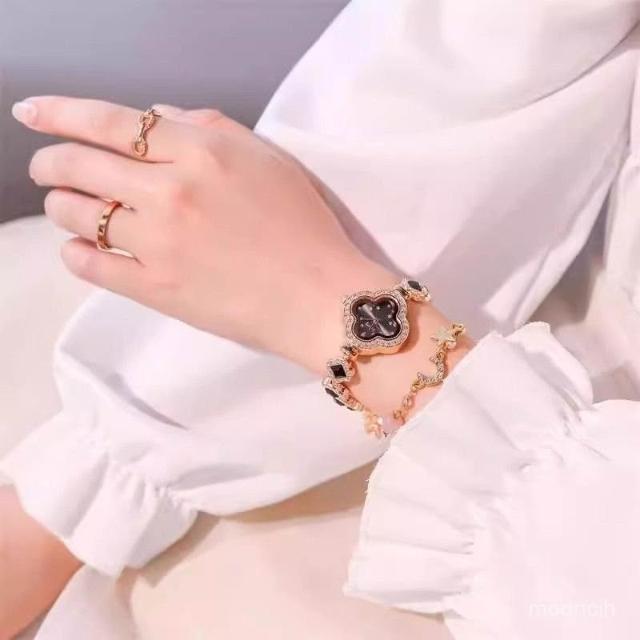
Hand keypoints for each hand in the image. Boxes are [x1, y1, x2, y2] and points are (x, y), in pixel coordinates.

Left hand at [13, 97, 393, 372]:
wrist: (320, 297)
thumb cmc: (304, 226)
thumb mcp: (268, 159)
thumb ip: (209, 127)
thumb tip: (157, 120)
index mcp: (201, 153)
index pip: (111, 122)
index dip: (60, 112)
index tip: (30, 112)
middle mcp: (171, 192)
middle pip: (81, 165)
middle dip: (50, 162)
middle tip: (45, 168)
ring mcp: (159, 244)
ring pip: (77, 214)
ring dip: (60, 205)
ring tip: (66, 205)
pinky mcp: (157, 290)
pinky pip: (92, 266)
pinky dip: (75, 253)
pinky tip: (79, 249)